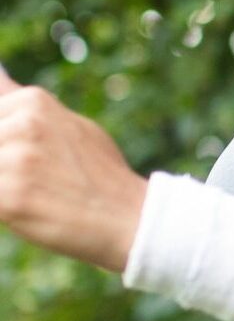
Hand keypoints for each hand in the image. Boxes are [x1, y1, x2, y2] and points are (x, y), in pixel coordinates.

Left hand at [0, 61, 148, 272]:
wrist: (133, 219)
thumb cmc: (102, 176)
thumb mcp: (71, 126)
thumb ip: (26, 106)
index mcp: (34, 101)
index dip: (6, 146)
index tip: (25, 158)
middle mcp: (23, 124)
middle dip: (5, 166)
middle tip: (36, 178)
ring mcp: (16, 160)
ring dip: (5, 186)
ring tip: (35, 194)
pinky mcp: (11, 197)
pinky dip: (5, 208)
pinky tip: (30, 210)